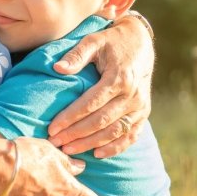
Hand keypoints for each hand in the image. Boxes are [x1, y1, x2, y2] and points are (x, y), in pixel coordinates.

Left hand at [47, 15, 153, 157]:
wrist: (140, 42)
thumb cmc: (111, 42)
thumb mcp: (94, 41)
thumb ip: (77, 55)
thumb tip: (58, 68)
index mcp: (119, 78)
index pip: (90, 103)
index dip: (70, 117)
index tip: (52, 128)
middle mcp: (132, 95)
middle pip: (101, 121)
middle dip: (76, 134)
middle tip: (55, 143)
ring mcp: (140, 106)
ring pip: (115, 132)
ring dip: (91, 143)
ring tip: (70, 150)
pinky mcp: (144, 113)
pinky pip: (131, 135)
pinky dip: (115, 147)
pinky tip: (97, 154)